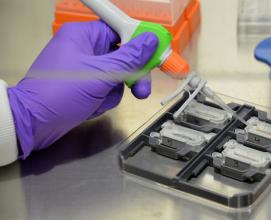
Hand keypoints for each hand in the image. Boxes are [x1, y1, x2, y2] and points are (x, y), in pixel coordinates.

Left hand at [7, 21, 157, 157]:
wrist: (32, 124)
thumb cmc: (60, 93)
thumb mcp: (100, 74)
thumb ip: (130, 58)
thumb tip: (150, 41)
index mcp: (84, 36)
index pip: (119, 31)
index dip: (138, 42)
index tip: (154, 53)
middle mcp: (84, 50)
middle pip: (122, 56)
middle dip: (131, 76)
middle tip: (141, 89)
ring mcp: (85, 70)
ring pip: (117, 77)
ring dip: (114, 91)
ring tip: (98, 100)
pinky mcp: (85, 88)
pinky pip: (107, 90)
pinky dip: (104, 100)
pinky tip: (91, 106)